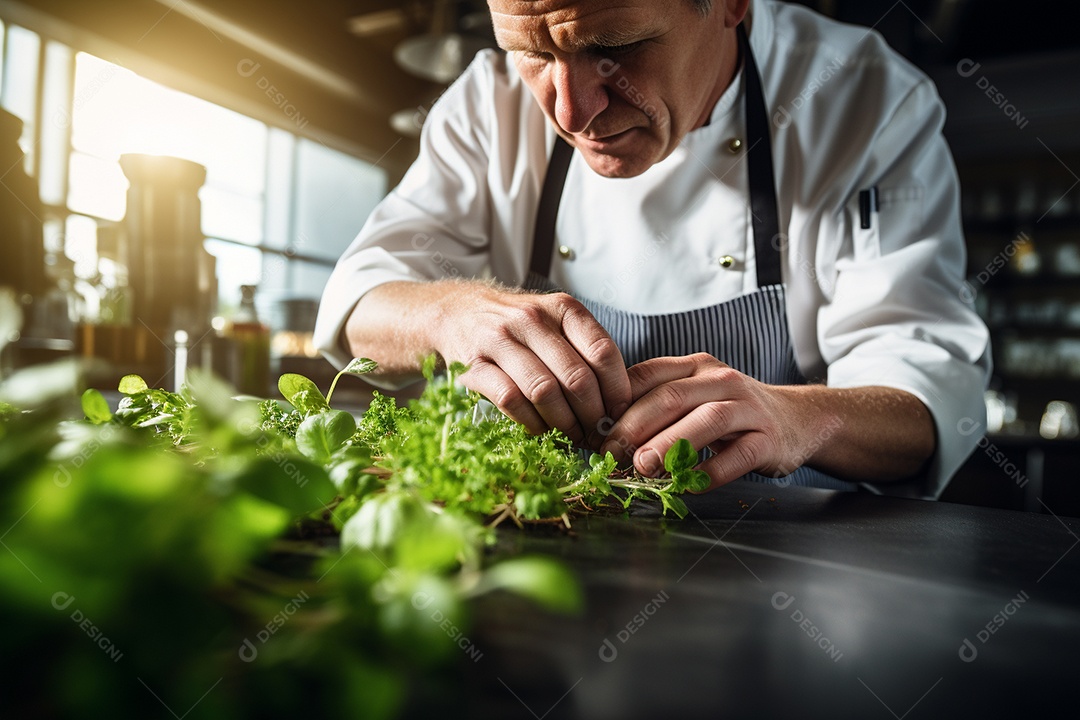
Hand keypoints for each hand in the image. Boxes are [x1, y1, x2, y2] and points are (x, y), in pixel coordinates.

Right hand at [434, 284, 631, 448]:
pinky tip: (540, 428)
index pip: (603, 352)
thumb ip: (586, 353)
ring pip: (544, 391)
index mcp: (562, 308)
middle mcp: (532, 319)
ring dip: (563, 422)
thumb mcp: (557, 324)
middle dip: (592, 415)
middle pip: (576, 378)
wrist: (459, 313)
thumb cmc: (521, 328)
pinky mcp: (474, 365)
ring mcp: (500, 340)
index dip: (617, 390)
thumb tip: (618, 404)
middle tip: (597, 434)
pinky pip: (511, 400)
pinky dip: (531, 422)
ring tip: (571, 435)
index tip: (620, 413)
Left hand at [600, 353, 816, 487]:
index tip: (595, 433)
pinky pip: (739, 456)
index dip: (617, 403)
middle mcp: (721, 381)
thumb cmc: (732, 412)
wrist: (798, 418)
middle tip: (611, 455)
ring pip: (706, 421)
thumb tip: (605, 435)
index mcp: (695, 367)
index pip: (648, 375)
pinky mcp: (769, 439)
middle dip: (636, 426)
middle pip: (672, 396)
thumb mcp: (695, 396)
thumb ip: (656, 407)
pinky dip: (712, 473)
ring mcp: (748, 409)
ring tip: (643, 467)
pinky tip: (689, 486)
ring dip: (670, 444)